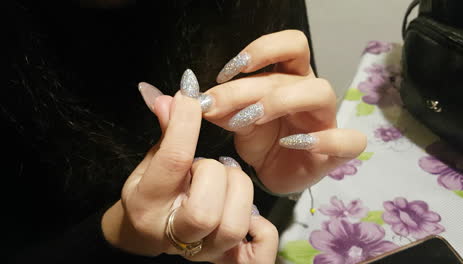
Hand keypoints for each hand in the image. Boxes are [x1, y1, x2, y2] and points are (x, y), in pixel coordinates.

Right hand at [102, 78, 277, 263]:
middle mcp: (174, 234)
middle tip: (209, 166)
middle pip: (206, 210)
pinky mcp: (229, 260)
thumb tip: (174, 98)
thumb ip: (166, 133)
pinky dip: (261, 229)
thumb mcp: (150, 162)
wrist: (149, 234)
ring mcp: (204, 252)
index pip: (173, 162)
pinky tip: (249, 214)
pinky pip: (260, 249)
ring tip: (227, 182)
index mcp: (147, 204)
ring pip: (234, 225)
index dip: (186, 124)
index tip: (191, 97)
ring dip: (238, 192)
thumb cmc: (152, 194)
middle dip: (215, 174)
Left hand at [201, 30, 366, 193]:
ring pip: (321, 92)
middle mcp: (309, 94)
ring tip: (251, 119)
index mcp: (290, 78)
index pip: (292, 44)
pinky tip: (291, 144)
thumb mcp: (235, 121)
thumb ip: (219, 108)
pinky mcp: (335, 152)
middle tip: (217, 104)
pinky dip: (323, 140)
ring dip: (281, 101)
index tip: (225, 73)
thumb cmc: (260, 141)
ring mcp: (326, 121)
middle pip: (293, 73)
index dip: (262, 49)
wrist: (271, 174)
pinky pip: (348, 140)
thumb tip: (188, 98)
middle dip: (250, 87)